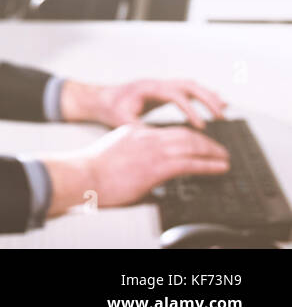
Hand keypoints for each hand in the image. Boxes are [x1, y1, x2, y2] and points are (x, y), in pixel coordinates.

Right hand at [43, 123, 229, 214]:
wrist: (83, 175)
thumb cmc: (91, 171)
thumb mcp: (114, 155)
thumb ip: (131, 157)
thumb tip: (142, 171)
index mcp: (134, 133)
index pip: (168, 131)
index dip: (188, 136)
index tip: (198, 143)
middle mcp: (146, 137)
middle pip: (184, 133)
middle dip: (205, 142)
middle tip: (218, 150)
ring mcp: (153, 150)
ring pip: (192, 144)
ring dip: (213, 151)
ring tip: (224, 158)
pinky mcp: (158, 166)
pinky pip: (192, 163)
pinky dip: (209, 165)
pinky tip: (219, 167)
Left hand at [60, 78, 226, 129]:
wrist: (100, 99)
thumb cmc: (110, 109)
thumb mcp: (122, 120)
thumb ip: (140, 128)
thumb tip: (159, 142)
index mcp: (147, 89)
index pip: (174, 95)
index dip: (189, 110)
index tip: (201, 126)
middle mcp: (157, 83)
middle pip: (187, 85)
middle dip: (206, 100)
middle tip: (221, 116)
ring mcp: (162, 85)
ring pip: (190, 85)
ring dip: (208, 96)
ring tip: (224, 111)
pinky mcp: (165, 91)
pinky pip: (188, 90)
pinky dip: (203, 96)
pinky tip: (218, 104)